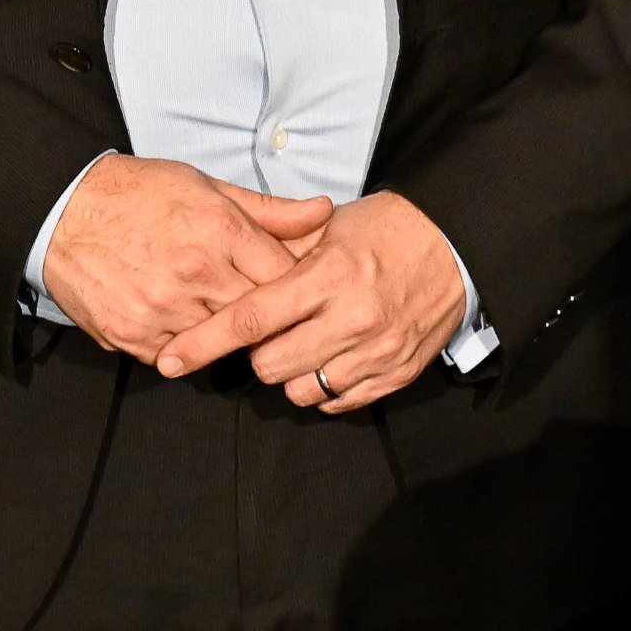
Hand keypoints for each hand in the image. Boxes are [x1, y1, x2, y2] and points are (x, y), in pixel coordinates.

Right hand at [37, 153, 330, 362]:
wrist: (64, 210)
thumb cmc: (141, 193)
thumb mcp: (209, 186)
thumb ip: (270, 209)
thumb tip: (324, 212)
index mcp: (221, 233)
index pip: (285, 275)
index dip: (296, 282)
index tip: (297, 285)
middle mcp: (195, 275)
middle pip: (257, 313)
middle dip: (266, 311)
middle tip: (265, 306)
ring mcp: (162, 309)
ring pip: (219, 338)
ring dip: (224, 329)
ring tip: (215, 307)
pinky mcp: (131, 335)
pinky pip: (176, 355)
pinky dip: (184, 342)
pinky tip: (180, 318)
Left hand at [155, 190, 471, 410]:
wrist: (459, 244)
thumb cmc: (389, 229)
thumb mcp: (331, 228)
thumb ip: (279, 255)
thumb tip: (222, 280)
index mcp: (329, 276)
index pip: (250, 319)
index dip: (204, 342)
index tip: (171, 358)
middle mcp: (352, 318)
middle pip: (270, 366)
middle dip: (258, 354)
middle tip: (272, 332)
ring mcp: (377, 350)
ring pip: (302, 391)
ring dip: (292, 373)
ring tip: (305, 345)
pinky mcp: (397, 372)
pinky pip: (339, 402)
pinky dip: (326, 387)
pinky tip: (333, 358)